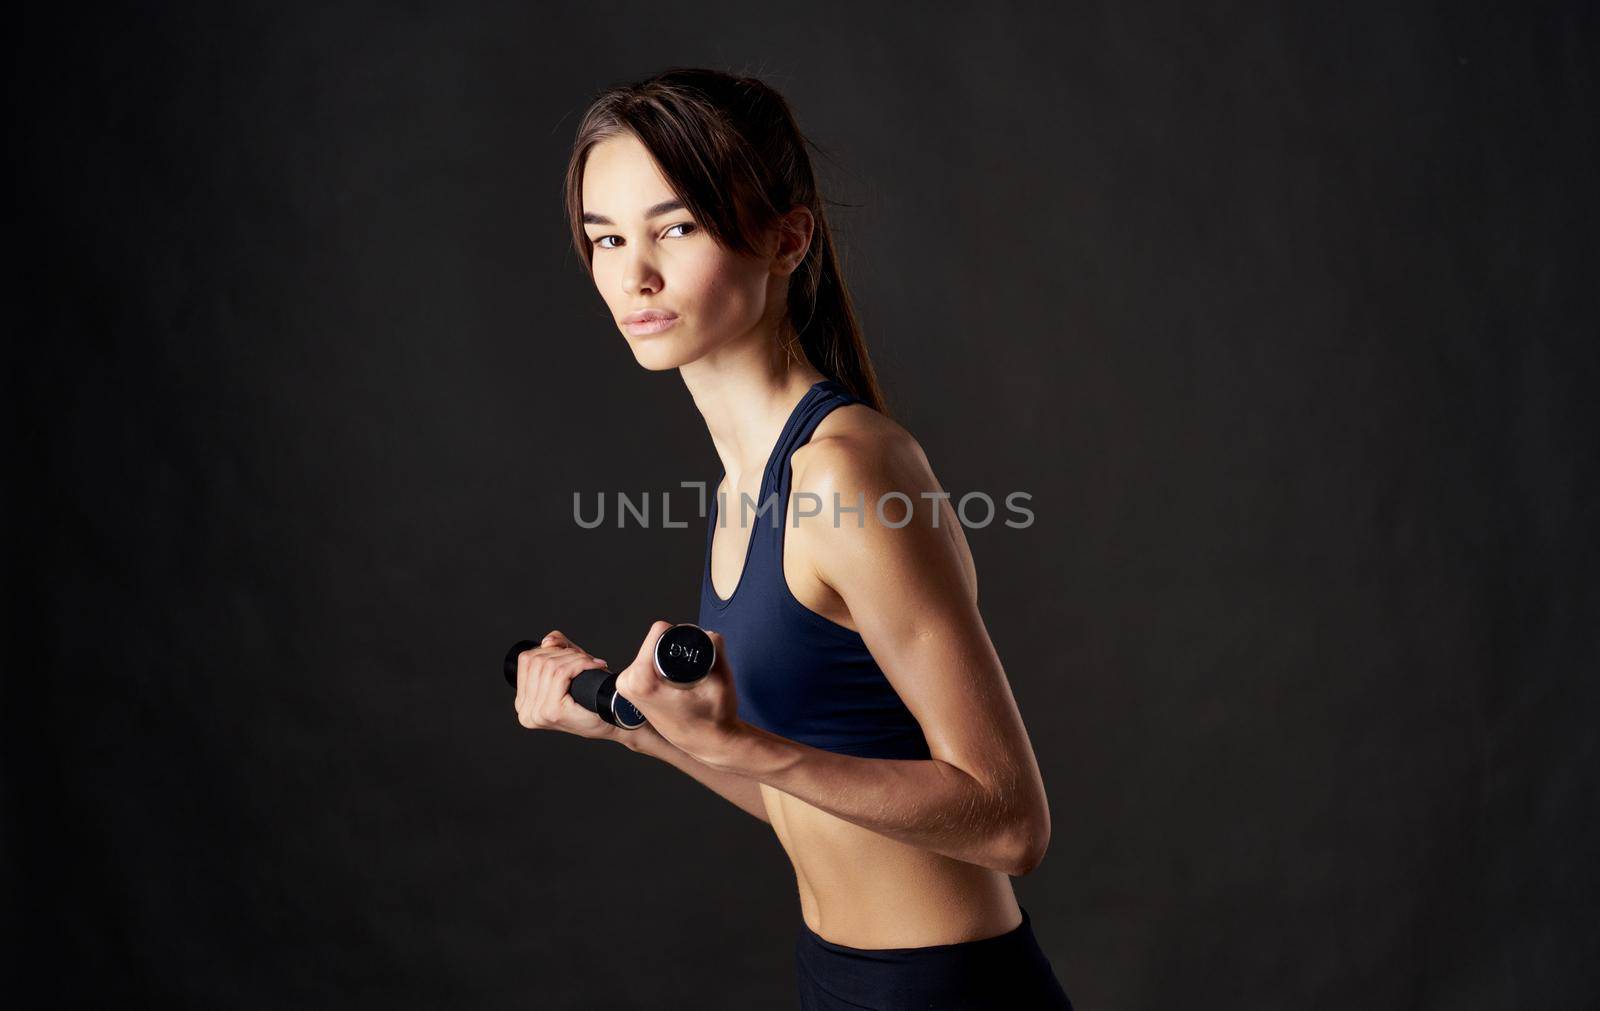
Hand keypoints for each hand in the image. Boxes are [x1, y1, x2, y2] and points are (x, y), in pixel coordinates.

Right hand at [513, 630, 625, 744]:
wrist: (613, 720)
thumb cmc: (592, 698)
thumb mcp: (570, 668)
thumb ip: (557, 649)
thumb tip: (547, 641)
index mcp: (523, 702)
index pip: (526, 661)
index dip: (549, 649)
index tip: (570, 653)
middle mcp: (525, 710)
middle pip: (537, 661)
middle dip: (564, 653)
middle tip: (585, 658)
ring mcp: (537, 713)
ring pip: (550, 666)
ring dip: (574, 657)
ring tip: (589, 663)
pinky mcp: (552, 711)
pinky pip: (561, 673)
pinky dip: (579, 663)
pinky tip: (593, 666)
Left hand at [613, 621, 745, 767]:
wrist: (709, 743)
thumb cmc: (713, 719)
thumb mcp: (721, 679)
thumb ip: (715, 646)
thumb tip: (707, 633)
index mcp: (642, 681)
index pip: (658, 631)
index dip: (681, 634)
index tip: (692, 654)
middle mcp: (628, 684)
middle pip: (653, 641)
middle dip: (674, 648)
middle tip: (690, 674)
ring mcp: (626, 688)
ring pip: (650, 651)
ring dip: (667, 658)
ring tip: (683, 682)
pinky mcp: (630, 690)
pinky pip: (647, 663)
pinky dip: (662, 667)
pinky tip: (674, 684)